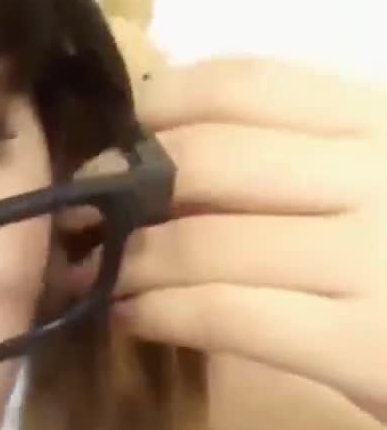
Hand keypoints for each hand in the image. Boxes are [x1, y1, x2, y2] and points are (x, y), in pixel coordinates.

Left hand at [79, 56, 386, 424]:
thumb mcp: (385, 185)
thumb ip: (311, 156)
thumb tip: (175, 143)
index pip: (247, 84)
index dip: (157, 106)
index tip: (111, 139)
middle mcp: (383, 175)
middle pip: (208, 160)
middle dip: (117, 188)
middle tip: (74, 213)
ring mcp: (376, 258)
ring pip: (205, 242)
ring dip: (123, 261)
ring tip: (86, 275)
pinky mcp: (365, 346)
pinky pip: (228, 315)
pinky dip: (159, 314)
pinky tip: (128, 320)